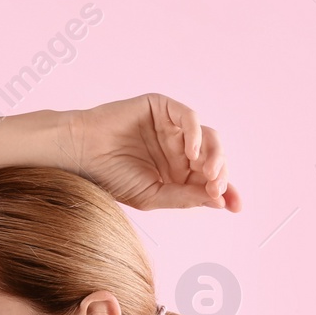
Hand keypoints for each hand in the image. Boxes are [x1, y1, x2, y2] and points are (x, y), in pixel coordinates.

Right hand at [63, 93, 240, 211]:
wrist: (80, 153)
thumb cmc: (110, 176)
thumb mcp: (152, 195)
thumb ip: (184, 197)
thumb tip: (219, 201)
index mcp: (176, 172)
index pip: (208, 180)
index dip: (225, 190)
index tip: (235, 206)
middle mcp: (178, 149)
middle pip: (213, 158)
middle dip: (219, 175)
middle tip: (216, 189)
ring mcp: (171, 127)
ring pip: (208, 137)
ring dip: (213, 156)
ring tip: (208, 173)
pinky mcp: (161, 108)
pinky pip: (188, 117)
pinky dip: (195, 134)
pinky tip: (190, 154)